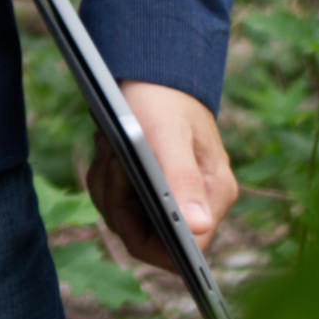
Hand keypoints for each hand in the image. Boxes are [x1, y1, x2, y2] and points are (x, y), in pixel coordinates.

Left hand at [87, 80, 237, 287]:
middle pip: (146, 236)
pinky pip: (113, 202)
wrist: (150, 70)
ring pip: (123, 219)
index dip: (152, 239)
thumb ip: (183, 179)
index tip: (124, 204)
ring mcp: (170, 200)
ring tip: (110, 144)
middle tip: (113, 156)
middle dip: (118, 200)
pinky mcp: (147, 191)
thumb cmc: (164, 98)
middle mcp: (196, 204)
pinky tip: (108, 146)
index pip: (188, 248)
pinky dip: (104, 175)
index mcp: (214, 195)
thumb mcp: (168, 135)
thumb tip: (198, 226)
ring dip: (107, 183)